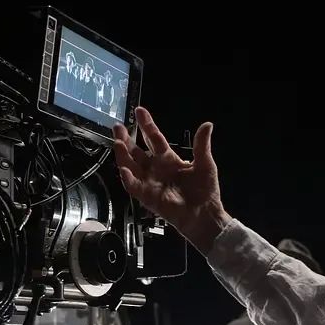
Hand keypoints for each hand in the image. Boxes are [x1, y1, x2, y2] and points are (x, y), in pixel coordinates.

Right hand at [112, 107, 228, 251]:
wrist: (204, 214)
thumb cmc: (205, 190)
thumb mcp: (205, 164)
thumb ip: (201, 145)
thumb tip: (207, 124)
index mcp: (169, 160)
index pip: (154, 139)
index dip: (147, 125)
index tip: (139, 111)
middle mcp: (156, 169)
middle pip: (137, 151)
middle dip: (127, 138)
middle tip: (118, 126)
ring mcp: (150, 182)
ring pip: (131, 166)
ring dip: (123, 154)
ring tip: (117, 141)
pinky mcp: (147, 196)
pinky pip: (134, 186)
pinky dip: (128, 178)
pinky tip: (124, 168)